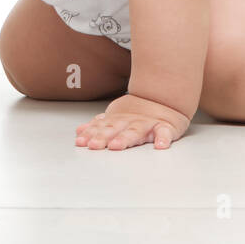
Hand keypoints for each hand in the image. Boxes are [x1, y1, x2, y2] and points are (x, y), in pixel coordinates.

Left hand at [75, 93, 190, 150]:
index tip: (81, 142)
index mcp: (118, 120)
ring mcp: (147, 124)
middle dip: (103, 137)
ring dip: (126, 138)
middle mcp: (131, 121)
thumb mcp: (116, 116)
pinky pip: (165, 133)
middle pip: (115, 129)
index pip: (102, 127)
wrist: (165, 97)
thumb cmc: (139, 112)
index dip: (90, 134)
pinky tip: (160, 145)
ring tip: (117, 146)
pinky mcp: (165, 127)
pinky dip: (163, 139)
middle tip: (94, 145)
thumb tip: (79, 131)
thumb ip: (98, 125)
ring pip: (136, 131)